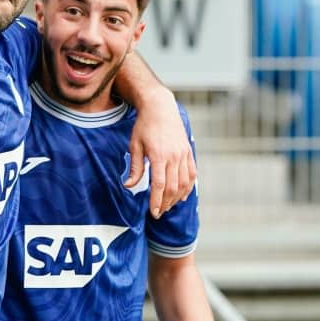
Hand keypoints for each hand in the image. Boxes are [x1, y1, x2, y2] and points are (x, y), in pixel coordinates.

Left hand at [124, 87, 195, 217]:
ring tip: (167, 206)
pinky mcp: (188, 152)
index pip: (159, 185)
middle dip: (165, 203)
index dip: (156, 201)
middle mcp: (174, 156)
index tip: (153, 212)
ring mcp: (183, 154)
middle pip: (172, 187)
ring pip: (184, 183)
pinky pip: (191, 174)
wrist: (160, 108)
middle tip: (158, 213)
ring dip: (176, 198)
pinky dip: (188, 187)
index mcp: (159, 155)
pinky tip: (182, 196)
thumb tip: (128, 186)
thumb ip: (135, 168)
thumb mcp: (135, 145)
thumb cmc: (144, 126)